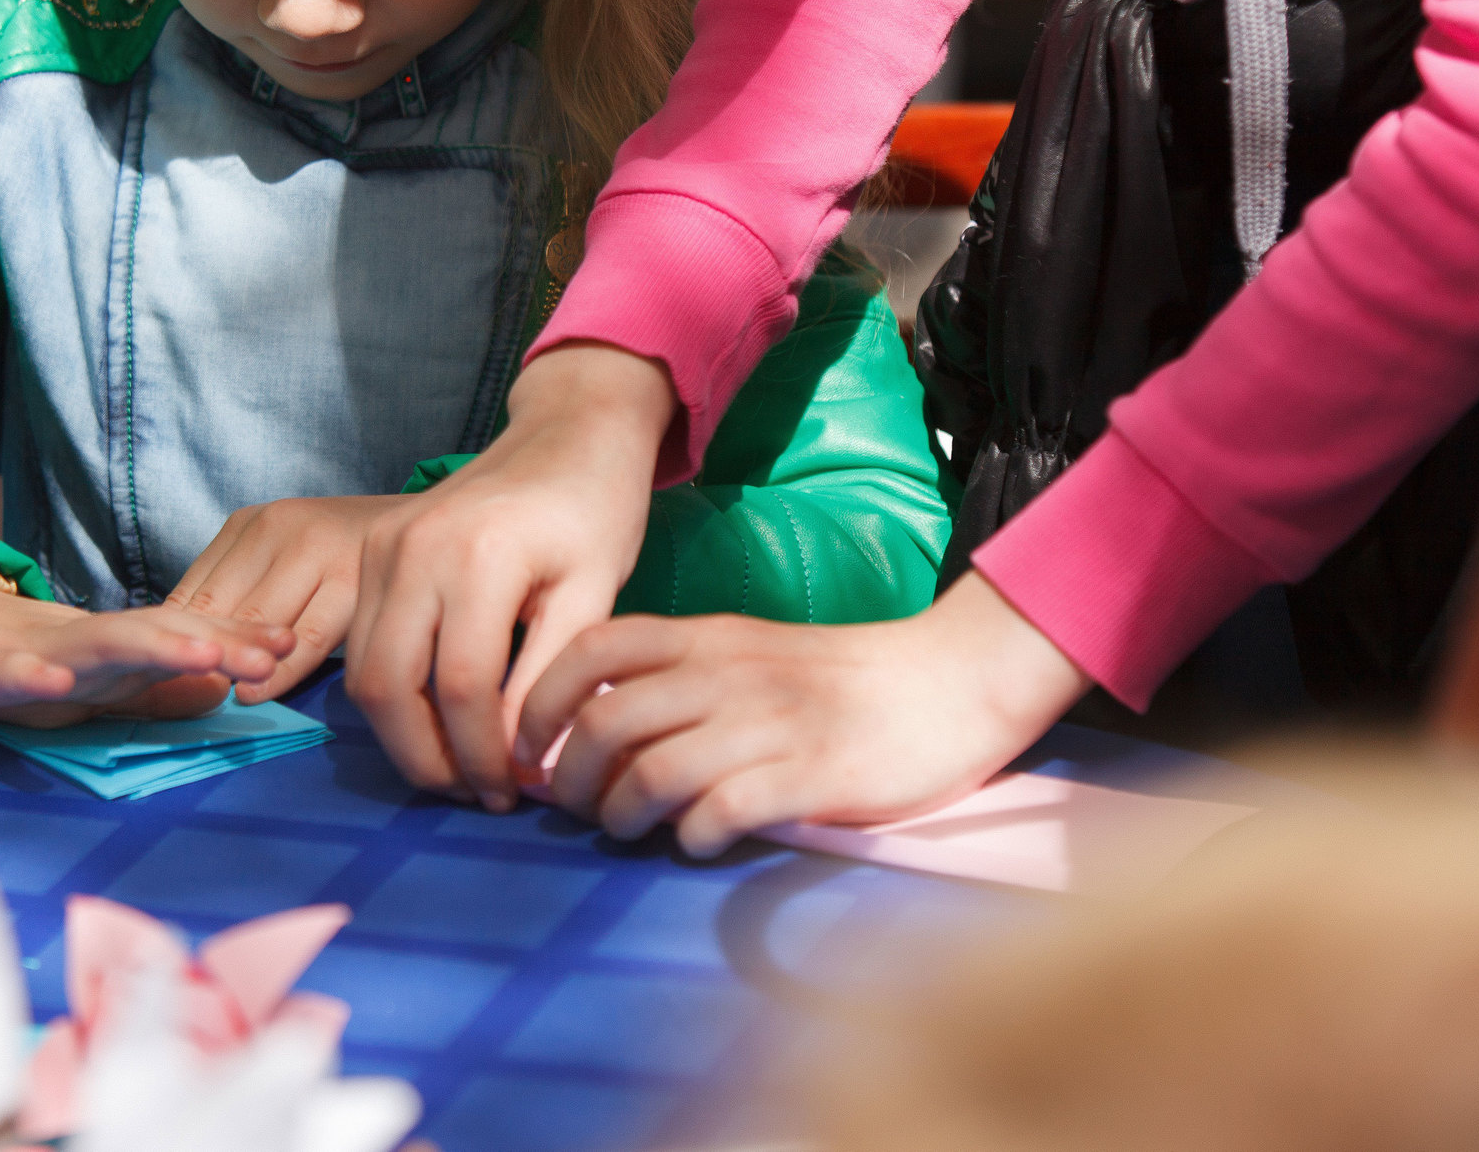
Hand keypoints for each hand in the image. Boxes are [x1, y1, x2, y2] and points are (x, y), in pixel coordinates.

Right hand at [0, 585, 295, 725]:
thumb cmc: (17, 662)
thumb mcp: (95, 686)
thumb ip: (152, 690)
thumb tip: (219, 691)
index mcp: (115, 654)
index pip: (184, 641)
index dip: (236, 640)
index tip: (290, 643)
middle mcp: (84, 646)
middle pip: (156, 637)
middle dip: (214, 640)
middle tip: (269, 650)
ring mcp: (34, 653)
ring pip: (98, 646)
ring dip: (150, 647)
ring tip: (200, 652)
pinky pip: (9, 673)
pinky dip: (31, 674)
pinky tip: (54, 681)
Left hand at [168, 496, 396, 702]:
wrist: (428, 525)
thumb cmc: (344, 554)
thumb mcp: (282, 556)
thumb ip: (239, 591)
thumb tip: (185, 647)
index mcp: (252, 523)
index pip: (194, 590)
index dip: (176, 641)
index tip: (165, 681)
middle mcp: (282, 528)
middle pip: (222, 607)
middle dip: (201, 656)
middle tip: (182, 699)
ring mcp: (321, 550)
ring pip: (261, 622)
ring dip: (235, 665)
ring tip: (214, 701)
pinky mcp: (357, 580)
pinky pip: (307, 638)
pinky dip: (277, 671)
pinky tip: (256, 693)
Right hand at [348, 344, 674, 810]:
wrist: (564, 434)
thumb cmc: (593, 511)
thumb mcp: (593, 595)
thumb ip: (552, 681)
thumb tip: (527, 769)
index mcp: (479, 558)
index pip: (462, 687)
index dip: (483, 755)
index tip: (511, 791)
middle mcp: (413, 550)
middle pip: (390, 687)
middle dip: (427, 758)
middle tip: (474, 794)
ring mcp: (381, 548)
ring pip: (362, 673)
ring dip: (402, 734)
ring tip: (457, 766)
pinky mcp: (369, 551)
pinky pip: (360, 644)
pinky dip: (390, 694)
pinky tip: (435, 719)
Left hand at [513, 574, 1091, 857]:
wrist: (947, 683)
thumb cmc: (837, 680)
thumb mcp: (747, 654)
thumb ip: (678, 679)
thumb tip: (593, 729)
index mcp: (706, 637)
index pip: (593, 647)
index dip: (542, 700)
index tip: (531, 748)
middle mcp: (727, 674)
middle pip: (606, 721)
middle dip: (572, 777)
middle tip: (578, 808)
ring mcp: (769, 725)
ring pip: (654, 770)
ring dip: (623, 813)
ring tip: (631, 830)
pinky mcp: (812, 775)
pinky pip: (723, 809)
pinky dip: (694, 835)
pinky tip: (699, 841)